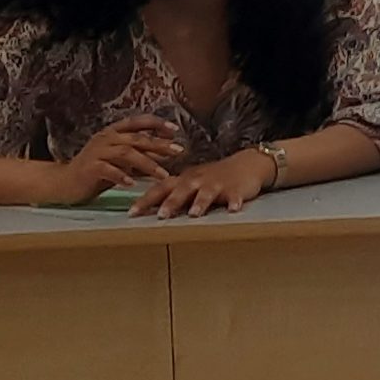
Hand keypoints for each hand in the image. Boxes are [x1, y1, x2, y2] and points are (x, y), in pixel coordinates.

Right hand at [45, 116, 182, 202]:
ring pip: (126, 153)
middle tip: (178, 151)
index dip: (157, 124)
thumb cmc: (96, 171)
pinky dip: (122, 176)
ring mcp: (97, 152)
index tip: (175, 130)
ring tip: (163, 174)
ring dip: (147, 164)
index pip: (138, 121)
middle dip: (160, 145)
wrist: (64, 183)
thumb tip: (167, 155)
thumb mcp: (121, 162)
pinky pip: (108, 170)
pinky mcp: (89, 167)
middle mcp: (106, 138)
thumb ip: (141, 156)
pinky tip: (133, 184)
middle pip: (137, 138)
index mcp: (113, 132)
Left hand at [133, 148, 276, 219]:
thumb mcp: (191, 182)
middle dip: (171, 203)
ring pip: (207, 193)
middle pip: (182, 190)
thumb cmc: (213, 177)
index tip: (132, 213)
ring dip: (200, 202)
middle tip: (161, 216)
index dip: (145, 200)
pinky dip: (234, 202)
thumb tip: (146, 210)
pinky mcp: (237, 188)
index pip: (160, 188)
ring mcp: (218, 183)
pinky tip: (233, 209)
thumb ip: (172, 194)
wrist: (247, 163)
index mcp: (184, 179)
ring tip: (194, 214)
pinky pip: (235, 195)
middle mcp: (198, 180)